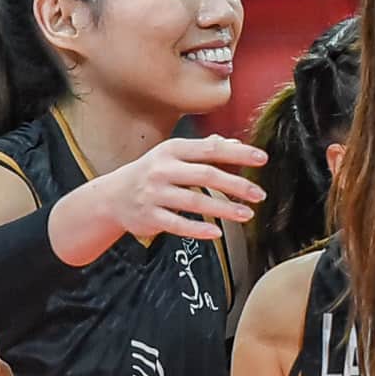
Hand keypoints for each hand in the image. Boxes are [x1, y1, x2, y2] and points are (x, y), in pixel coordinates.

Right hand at [52, 134, 267, 260]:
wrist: (112, 197)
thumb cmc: (150, 173)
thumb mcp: (172, 155)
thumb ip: (203, 149)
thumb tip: (235, 143)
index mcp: (171, 151)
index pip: (210, 149)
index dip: (237, 153)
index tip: (262, 158)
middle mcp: (162, 170)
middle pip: (205, 175)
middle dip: (236, 185)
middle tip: (259, 194)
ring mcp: (154, 194)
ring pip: (194, 202)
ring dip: (223, 209)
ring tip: (246, 214)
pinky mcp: (150, 216)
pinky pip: (178, 224)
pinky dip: (198, 229)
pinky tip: (217, 233)